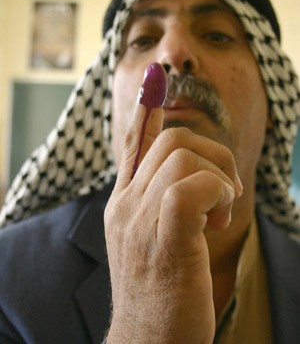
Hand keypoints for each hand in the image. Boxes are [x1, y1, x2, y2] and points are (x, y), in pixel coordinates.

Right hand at [105, 100, 240, 342]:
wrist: (149, 342)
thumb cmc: (159, 289)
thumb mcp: (151, 238)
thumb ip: (160, 201)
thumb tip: (182, 173)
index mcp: (123, 202)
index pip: (133, 144)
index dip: (146, 111)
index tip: (154, 79)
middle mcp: (127, 204)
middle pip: (173, 141)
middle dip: (212, 154)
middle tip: (225, 191)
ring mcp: (143, 218)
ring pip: (186, 157)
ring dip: (220, 179)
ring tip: (220, 215)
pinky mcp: (167, 234)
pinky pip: (195, 185)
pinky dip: (219, 194)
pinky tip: (219, 221)